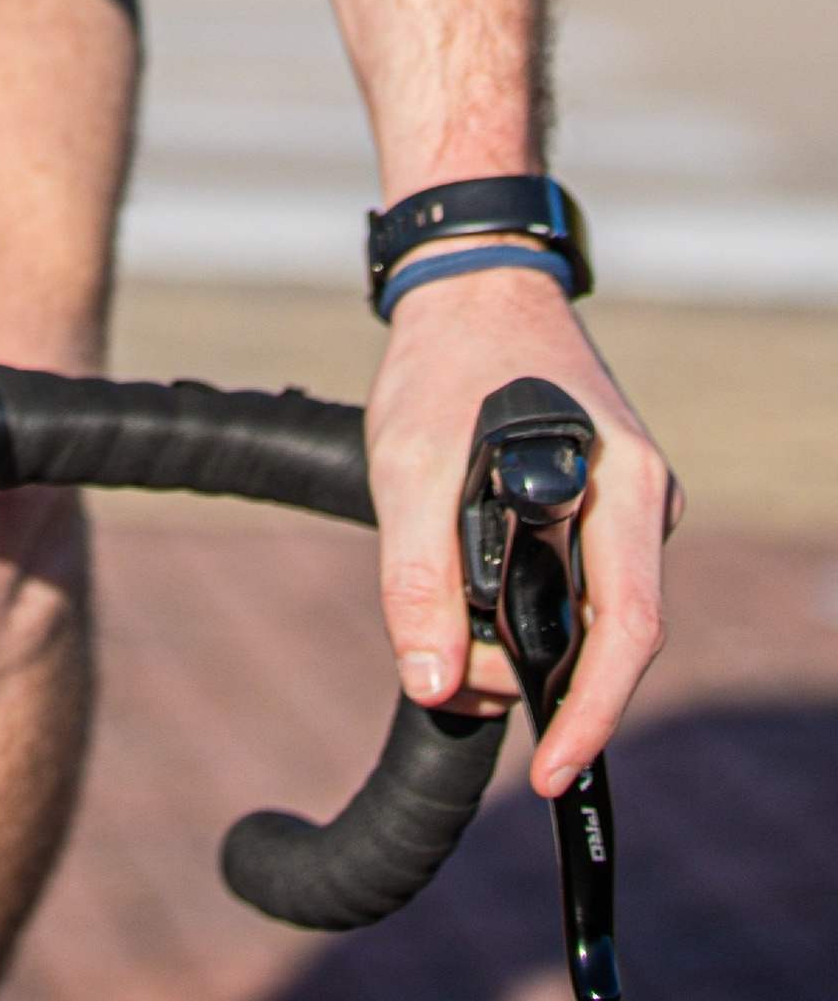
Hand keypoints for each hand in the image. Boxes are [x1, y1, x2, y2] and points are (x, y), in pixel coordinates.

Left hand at [365, 264, 676, 797]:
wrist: (466, 285)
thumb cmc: (445, 363)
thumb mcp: (411, 465)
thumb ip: (418, 578)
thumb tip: (433, 684)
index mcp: (623, 487)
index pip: (629, 629)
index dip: (593, 710)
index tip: (554, 768)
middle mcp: (641, 501)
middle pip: (603, 630)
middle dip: (530, 675)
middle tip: (448, 669)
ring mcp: (623, 504)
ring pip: (581, 609)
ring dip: (515, 636)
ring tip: (443, 617)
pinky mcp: (596, 504)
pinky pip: (569, 578)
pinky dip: (517, 602)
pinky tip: (465, 592)